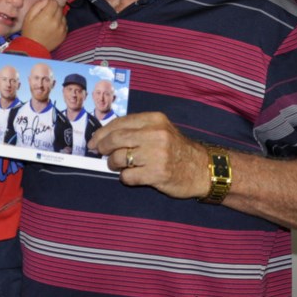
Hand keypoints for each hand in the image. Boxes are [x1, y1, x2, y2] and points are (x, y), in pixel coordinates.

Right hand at [21, 0, 66, 50]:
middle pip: (59, 8)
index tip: (45, 7)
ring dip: (58, 16)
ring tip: (49, 22)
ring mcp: (61, 28)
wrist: (33, 47)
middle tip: (46, 14)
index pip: (54, 2)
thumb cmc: (29, 31)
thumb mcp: (29, 16)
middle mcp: (56, 21)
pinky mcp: (64, 34)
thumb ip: (38, 5)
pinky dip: (60, 24)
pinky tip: (53, 27)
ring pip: (63, 16)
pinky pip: (65, 24)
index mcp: (47, 16)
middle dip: (53, 9)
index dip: (49, 3)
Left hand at [89, 112, 207, 198]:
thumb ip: (137, 129)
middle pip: (116, 139)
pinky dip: (125, 177)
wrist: (203, 169)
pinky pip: (128, 176)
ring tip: (118, 165)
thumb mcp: (161, 130)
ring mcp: (156, 154)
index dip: (102, 132)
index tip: (94, 140)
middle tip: (100, 152)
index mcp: (154, 119)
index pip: (120, 123)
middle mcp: (155, 134)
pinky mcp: (157, 174)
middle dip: (102, 147)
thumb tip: (105, 136)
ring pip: (119, 158)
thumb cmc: (177, 149)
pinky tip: (131, 176)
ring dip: (113, 163)